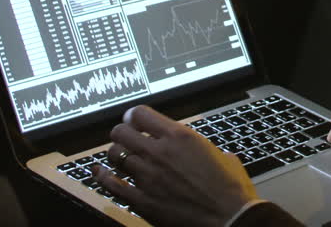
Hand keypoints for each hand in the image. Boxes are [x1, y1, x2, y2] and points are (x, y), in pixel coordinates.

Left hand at [90, 105, 256, 226]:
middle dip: (122, 134)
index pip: (140, 114)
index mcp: (179, 137)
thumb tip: (203, 150)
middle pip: (121, 132)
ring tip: (120, 157)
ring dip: (116, 155)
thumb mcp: (221, 154)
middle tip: (125, 139)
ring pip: (115, 155)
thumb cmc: (229, 190)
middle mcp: (159, 153)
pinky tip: (101, 174)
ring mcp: (148, 177)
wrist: (229, 219)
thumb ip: (202, 147)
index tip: (133, 121)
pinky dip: (103, 177)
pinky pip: (112, 184)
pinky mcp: (142, 200)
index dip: (133, 116)